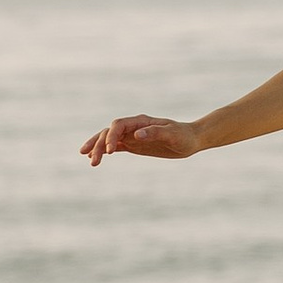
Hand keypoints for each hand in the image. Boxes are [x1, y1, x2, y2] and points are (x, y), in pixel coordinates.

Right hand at [81, 117, 199, 164]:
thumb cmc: (184, 136)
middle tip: (92, 161)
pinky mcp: (135, 145)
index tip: (109, 151)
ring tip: (90, 160)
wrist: (192, 139)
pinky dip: (105, 151)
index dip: (111, 136)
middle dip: (98, 144)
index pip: (118, 125)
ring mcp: (133, 136)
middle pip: (109, 132)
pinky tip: (96, 157)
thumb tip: (136, 135)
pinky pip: (116, 146)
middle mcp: (134, 127)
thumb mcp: (172, 134)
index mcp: (141, 121)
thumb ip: (155, 133)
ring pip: (109, 139)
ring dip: (98, 148)